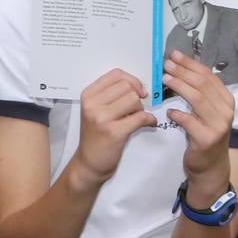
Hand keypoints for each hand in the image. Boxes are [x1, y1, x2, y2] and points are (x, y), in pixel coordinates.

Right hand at [72, 69, 157, 186]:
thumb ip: (112, 94)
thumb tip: (140, 86)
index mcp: (88, 95)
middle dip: (137, 97)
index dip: (133, 80)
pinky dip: (150, 119)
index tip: (139, 91)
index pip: (116, 74)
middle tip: (135, 110)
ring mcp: (102, 118)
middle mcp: (92, 104)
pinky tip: (149, 123)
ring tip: (136, 118)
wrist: (89, 162)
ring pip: (134, 100)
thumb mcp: (96, 109)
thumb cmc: (96, 134)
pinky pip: (140, 117)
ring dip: (141, 109)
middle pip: (127, 87)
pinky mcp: (114, 132)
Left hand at [163, 52, 232, 188]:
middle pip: (202, 84)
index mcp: (226, 100)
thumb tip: (179, 67)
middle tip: (166, 65)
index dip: (190, 64)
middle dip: (183, 72)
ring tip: (165, 79)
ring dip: (179, 87)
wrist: (210, 165)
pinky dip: (178, 115)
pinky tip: (168, 112)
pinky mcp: (207, 139)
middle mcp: (226, 110)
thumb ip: (200, 93)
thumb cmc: (205, 134)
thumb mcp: (207, 112)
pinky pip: (189, 122)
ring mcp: (218, 125)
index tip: (174, 55)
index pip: (209, 75)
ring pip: (197, 99)